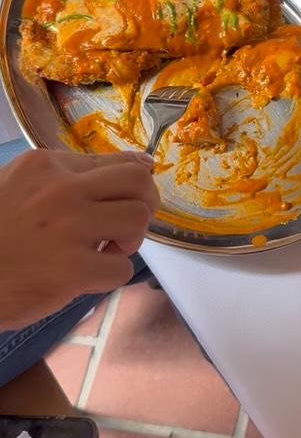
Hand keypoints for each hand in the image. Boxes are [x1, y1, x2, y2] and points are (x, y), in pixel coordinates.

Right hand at [0, 150, 159, 329]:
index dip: (136, 181)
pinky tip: (88, 276)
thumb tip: (139, 164)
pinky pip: (123, 269)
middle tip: (126, 225)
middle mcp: (60, 189)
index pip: (118, 160)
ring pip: (137, 219)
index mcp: (46, 165)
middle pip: (138, 181)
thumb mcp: (18, 186)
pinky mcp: (72, 269)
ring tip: (106, 250)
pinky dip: (112, 276)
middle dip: (145, 204)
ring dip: (130, 240)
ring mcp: (68, 228)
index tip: (135, 195)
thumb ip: (66, 175)